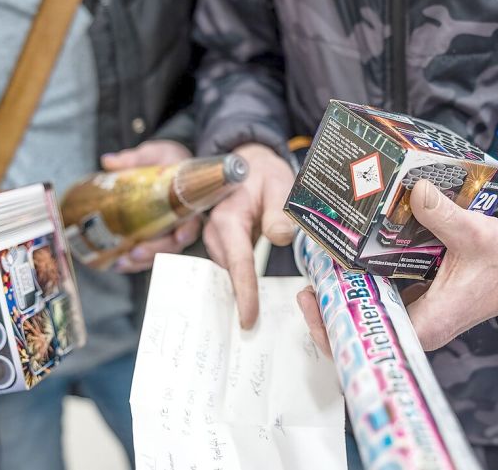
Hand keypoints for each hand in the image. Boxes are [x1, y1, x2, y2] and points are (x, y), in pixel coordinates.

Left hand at [100, 140, 200, 272]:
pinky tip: (117, 263)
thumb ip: (134, 159)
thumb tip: (108, 162)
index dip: (187, 230)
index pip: (193, 219)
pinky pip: (149, 254)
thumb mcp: (154, 154)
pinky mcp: (156, 237)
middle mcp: (181, 220)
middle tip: (136, 253)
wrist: (169, 165)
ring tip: (122, 262)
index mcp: (187, 200)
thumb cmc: (167, 159)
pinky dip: (134, 262)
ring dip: (142, 262)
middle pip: (174, 243)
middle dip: (156, 251)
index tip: (180, 236)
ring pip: (160, 253)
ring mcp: (169, 231)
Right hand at [204, 143, 294, 328]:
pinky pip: (232, 269)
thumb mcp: (278, 185)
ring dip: (242, 293)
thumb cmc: (262, 174)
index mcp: (228, 219)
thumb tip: (281, 238)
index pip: (238, 262)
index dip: (244, 292)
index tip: (249, 319)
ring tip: (255, 322)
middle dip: (242, 300)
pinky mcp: (223, 247)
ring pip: (230, 274)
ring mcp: (216, 241)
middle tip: (255, 332)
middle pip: (230, 274)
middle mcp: (216, 233)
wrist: (247, 164)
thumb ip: (279, 211)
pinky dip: (242, 283)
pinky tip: (253, 302)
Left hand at [297, 179, 497, 353]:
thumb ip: (445, 215)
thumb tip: (417, 191)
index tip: (314, 305)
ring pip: (369, 315)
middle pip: (363, 331)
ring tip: (318, 272)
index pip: (373, 340)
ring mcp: (417, 313)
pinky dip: (362, 284)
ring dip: (343, 297)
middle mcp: (419, 325)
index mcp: (430, 323)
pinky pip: (381, 298)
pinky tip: (346, 263)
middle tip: (307, 285)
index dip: (337, 329)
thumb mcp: (477, 233)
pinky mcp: (417, 299)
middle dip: (330, 312)